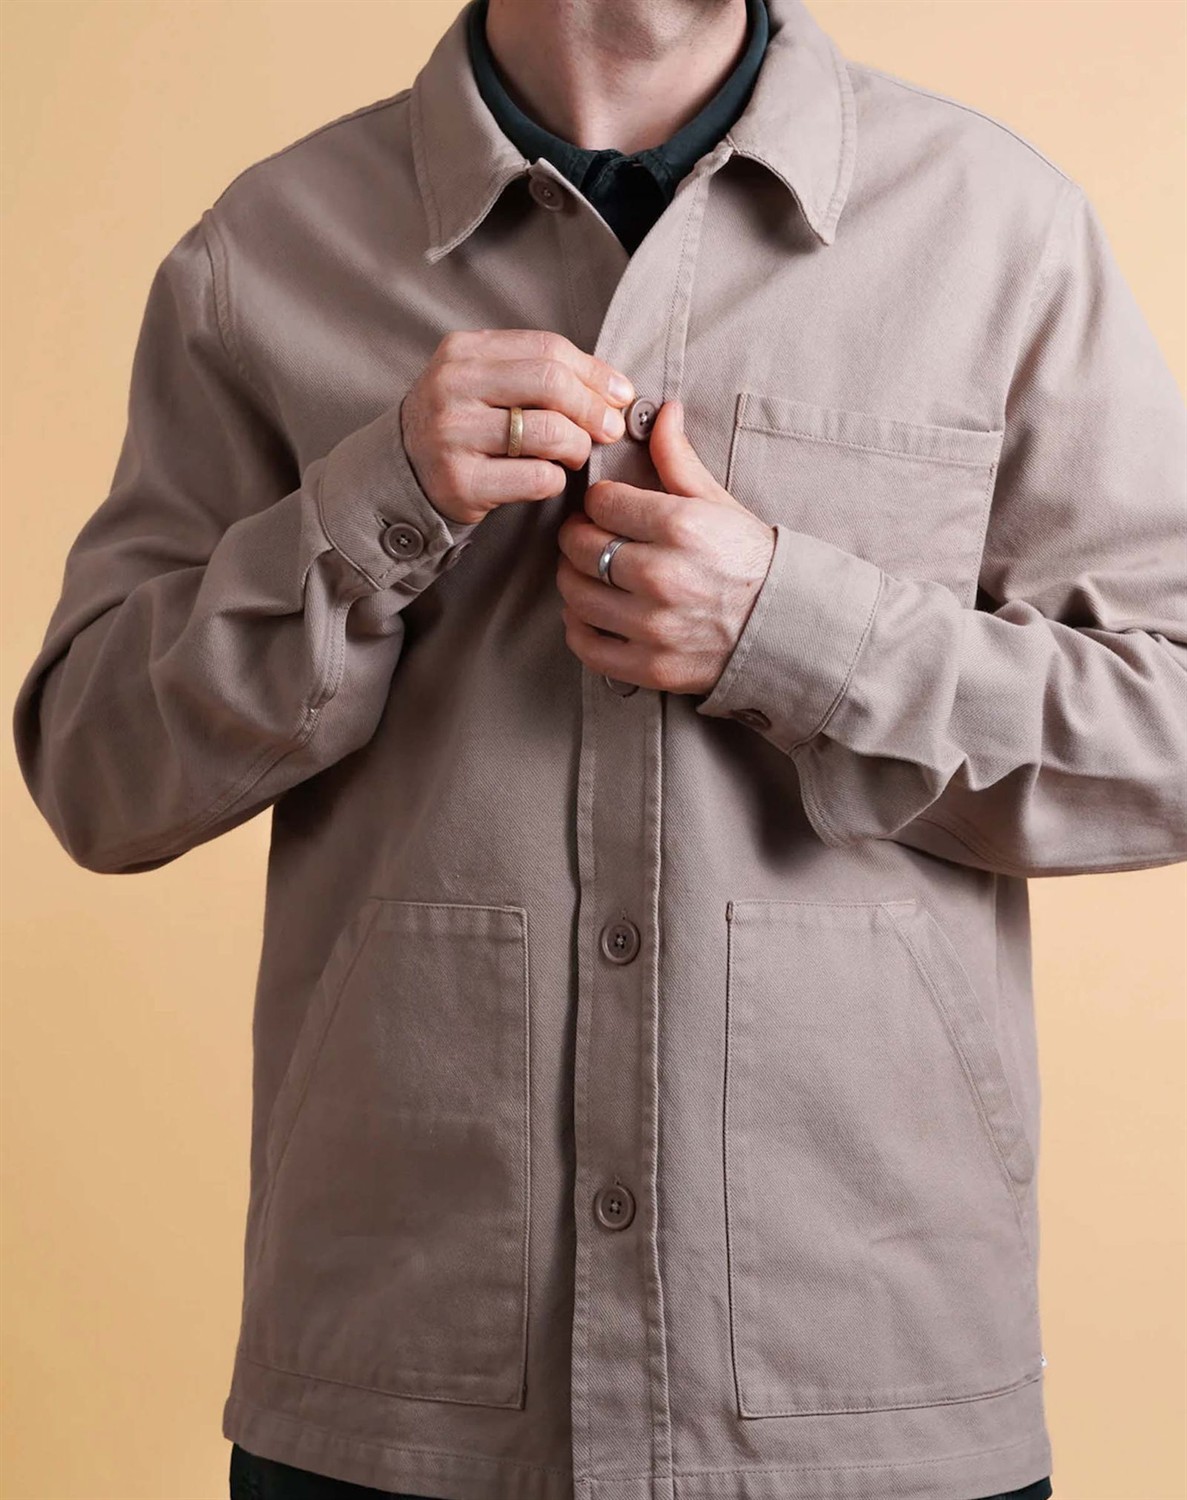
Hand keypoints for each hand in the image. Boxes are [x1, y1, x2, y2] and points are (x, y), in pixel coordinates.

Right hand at [399, 329, 635, 526]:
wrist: (403, 473)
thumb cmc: (463, 424)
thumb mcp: (486, 382)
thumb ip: (538, 373)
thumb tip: (616, 390)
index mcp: (463, 351)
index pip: (546, 348)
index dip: (594, 373)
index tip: (620, 396)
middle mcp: (452, 387)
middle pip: (550, 383)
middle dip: (593, 409)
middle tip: (610, 430)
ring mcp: (453, 435)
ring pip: (549, 432)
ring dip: (578, 447)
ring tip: (576, 455)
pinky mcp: (461, 482)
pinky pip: (537, 478)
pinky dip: (556, 479)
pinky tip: (548, 478)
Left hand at [555, 399, 775, 694]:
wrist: (788, 626)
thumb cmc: (751, 560)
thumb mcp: (719, 503)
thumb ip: (679, 459)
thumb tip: (662, 411)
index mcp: (681, 527)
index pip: (601, 501)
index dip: (599, 500)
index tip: (607, 507)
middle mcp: (663, 576)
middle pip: (579, 547)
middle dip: (578, 536)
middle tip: (589, 536)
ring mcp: (655, 626)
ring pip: (575, 595)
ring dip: (573, 580)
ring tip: (590, 573)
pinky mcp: (651, 666)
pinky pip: (586, 645)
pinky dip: (579, 628)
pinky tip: (593, 613)